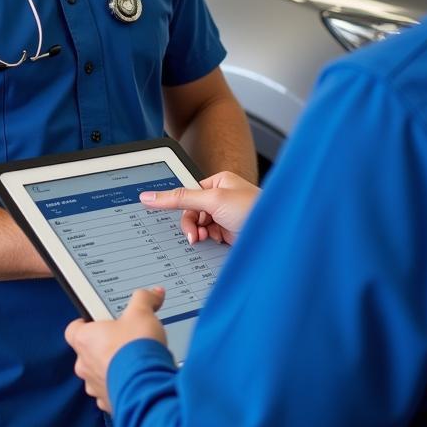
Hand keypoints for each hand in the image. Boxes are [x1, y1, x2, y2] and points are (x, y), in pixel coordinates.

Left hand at [65, 287, 166, 412]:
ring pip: (100, 374)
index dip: (87, 323)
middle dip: (105, 347)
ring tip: (135, 359)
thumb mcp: (142, 313)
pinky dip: (123, 385)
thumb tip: (152, 293)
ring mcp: (95, 386)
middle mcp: (84, 365)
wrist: (147, 385)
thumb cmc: (136, 348)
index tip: (101, 320)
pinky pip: (112, 391)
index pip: (74, 329)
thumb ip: (144, 299)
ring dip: (114, 368)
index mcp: (85, 339)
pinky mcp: (109, 403)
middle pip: (88, 352)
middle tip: (125, 338)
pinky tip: (138, 377)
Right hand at [139, 171, 259, 245]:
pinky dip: (208, 243)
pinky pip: (209, 238)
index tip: (181, 222)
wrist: (277, 236)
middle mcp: (221, 198)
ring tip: (207, 239)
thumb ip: (180, 198)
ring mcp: (225, 217)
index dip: (183, 209)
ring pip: (199, 227)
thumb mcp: (213, 200)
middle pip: (192, 212)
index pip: (188, 193)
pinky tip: (215, 244)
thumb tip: (149, 196)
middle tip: (196, 235)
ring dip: (199, 235)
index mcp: (218, 182)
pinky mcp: (229, 234)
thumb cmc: (253, 210)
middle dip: (192, 225)